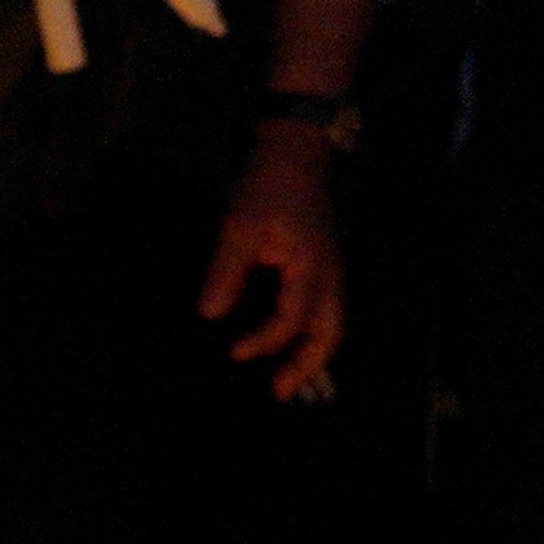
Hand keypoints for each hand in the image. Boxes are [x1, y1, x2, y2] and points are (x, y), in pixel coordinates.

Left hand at [200, 129, 345, 397]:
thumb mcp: (240, 226)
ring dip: (312, 352)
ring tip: (288, 377)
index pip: (291, 319)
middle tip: (280, 392)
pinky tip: (291, 339)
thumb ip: (226, 272)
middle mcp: (329, 274)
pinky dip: (311, 331)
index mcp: (311, 267)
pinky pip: (325, 308)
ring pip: (332, 322)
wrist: (295, 151)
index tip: (235, 352)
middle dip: (307, 366)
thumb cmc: (268, 185)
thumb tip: (210, 315)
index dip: (264, 340)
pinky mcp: (323, 263)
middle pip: (330, 333)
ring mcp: (331, 268)